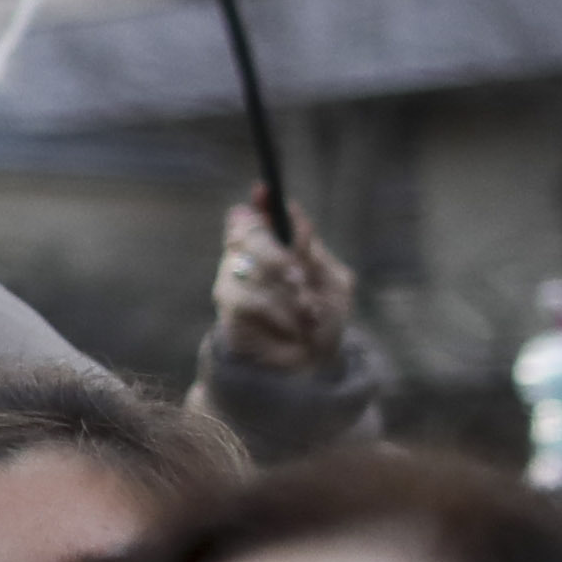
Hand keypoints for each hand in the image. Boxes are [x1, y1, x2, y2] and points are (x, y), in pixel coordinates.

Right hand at [210, 195, 353, 374]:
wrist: (310, 369)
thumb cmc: (323, 322)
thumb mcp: (332, 282)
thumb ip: (312, 250)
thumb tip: (290, 210)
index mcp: (275, 248)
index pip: (257, 213)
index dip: (261, 203)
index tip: (264, 192)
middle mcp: (248, 259)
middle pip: (248, 234)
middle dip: (280, 256)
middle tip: (300, 278)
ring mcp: (233, 282)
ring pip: (250, 266)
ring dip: (286, 291)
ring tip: (309, 313)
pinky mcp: (228, 309)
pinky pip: (249, 298)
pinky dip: (277, 312)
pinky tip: (293, 326)